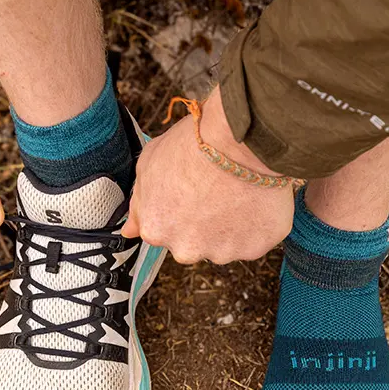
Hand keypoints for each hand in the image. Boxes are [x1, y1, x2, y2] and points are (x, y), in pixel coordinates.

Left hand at [123, 89, 293, 263]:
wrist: (239, 138)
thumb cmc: (194, 144)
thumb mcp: (149, 164)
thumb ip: (139, 204)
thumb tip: (130, 230)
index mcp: (156, 229)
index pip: (164, 230)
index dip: (179, 208)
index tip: (192, 190)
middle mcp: (186, 249)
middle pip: (194, 243)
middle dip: (204, 224)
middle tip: (216, 191)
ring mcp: (222, 251)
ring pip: (226, 244)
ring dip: (231, 226)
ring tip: (239, 192)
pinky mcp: (255, 248)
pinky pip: (255, 241)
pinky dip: (258, 226)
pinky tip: (256, 199)